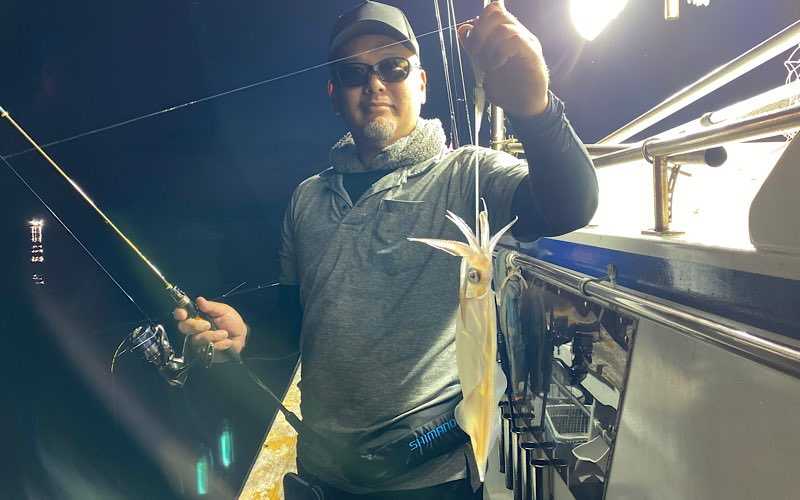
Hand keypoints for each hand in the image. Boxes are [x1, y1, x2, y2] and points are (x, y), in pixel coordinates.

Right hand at [173, 297, 247, 354]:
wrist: (241, 337)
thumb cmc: (231, 322)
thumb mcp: (223, 310)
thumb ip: (211, 306)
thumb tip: (199, 300)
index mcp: (197, 316)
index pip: (181, 314)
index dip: (180, 314)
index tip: (183, 314)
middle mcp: (195, 329)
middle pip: (184, 328)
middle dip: (195, 326)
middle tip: (208, 325)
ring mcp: (198, 342)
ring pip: (196, 340)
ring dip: (212, 336)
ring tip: (224, 333)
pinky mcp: (204, 352)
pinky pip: (206, 350)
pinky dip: (219, 344)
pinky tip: (226, 342)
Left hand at [458, 2, 548, 116]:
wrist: (524, 106)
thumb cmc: (507, 87)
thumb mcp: (483, 65)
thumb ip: (474, 48)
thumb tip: (463, 30)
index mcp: (506, 34)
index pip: (492, 11)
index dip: (477, 22)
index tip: (471, 43)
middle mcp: (518, 33)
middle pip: (496, 13)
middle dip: (479, 33)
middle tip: (476, 54)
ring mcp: (527, 42)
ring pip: (504, 27)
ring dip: (488, 47)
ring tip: (487, 66)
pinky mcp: (532, 54)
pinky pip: (514, 40)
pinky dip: (499, 53)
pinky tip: (495, 67)